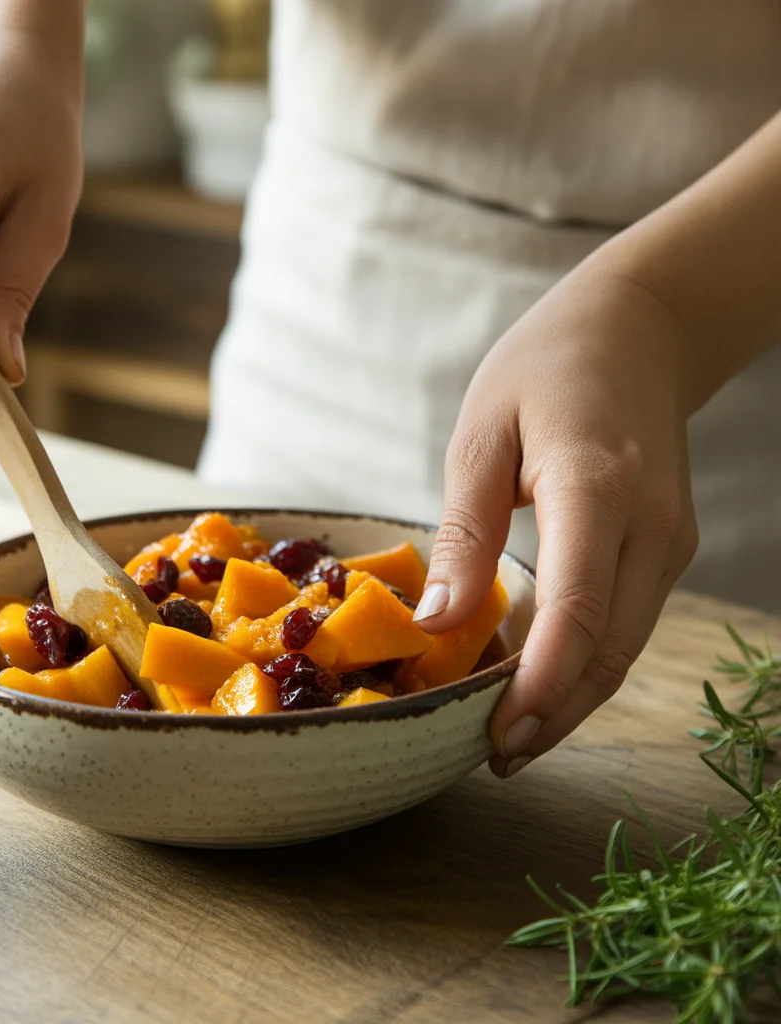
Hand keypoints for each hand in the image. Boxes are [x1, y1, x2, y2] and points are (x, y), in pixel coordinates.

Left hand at [414, 267, 698, 776]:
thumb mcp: (484, 434)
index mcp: (598, 488)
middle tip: (491, 756)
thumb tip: (439, 621)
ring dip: (570, 698)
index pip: (580, 612)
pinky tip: (539, 678)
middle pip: (610, 650)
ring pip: (624, 646)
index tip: (495, 737)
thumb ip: (465, 530)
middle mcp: (651, 527)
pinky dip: (584, 661)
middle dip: (554, 715)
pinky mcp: (666, 546)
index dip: (540, 687)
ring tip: (508, 734)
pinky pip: (625, 620)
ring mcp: (669, 540)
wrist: (640, 328)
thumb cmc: (548, 367)